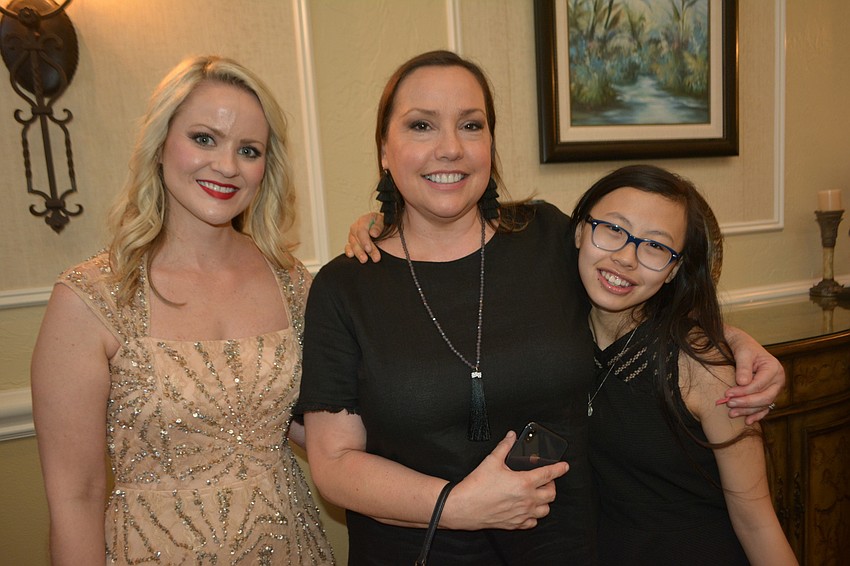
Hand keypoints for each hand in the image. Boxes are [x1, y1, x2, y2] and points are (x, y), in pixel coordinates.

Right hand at [344, 212, 383, 262]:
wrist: (383, 227)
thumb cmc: (383, 224)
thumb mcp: (383, 221)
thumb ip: (378, 226)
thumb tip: (373, 233)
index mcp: (365, 220)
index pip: (361, 230)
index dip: (364, 240)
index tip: (369, 249)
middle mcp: (357, 227)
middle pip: (357, 239)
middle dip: (363, 250)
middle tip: (372, 257)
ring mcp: (353, 235)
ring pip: (353, 244)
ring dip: (358, 253)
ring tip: (364, 260)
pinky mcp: (352, 242)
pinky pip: (348, 247)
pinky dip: (348, 251)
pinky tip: (351, 255)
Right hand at [443, 431, 568, 530]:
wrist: (463, 507)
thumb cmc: (476, 487)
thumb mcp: (491, 461)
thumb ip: (504, 447)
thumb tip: (511, 436)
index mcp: (524, 483)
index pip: (549, 474)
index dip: (559, 469)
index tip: (564, 466)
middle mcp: (527, 500)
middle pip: (551, 493)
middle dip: (551, 485)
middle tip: (545, 479)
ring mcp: (522, 513)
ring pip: (545, 510)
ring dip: (544, 501)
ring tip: (537, 494)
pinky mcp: (515, 524)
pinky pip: (533, 522)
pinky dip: (534, 515)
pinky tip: (527, 508)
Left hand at [722, 325, 785, 424]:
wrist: (742, 344)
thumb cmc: (742, 346)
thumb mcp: (742, 352)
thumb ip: (743, 367)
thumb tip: (743, 382)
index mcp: (774, 368)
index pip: (759, 385)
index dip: (744, 392)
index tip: (727, 394)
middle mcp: (778, 380)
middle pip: (765, 397)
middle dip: (746, 403)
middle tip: (728, 404)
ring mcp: (774, 388)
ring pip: (764, 404)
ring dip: (748, 411)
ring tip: (731, 413)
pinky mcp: (768, 393)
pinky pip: (765, 407)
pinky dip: (757, 415)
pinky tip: (747, 421)